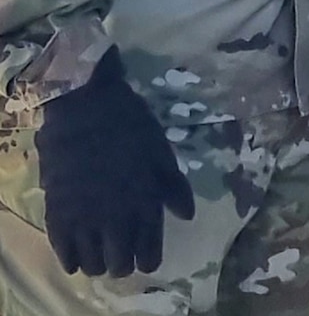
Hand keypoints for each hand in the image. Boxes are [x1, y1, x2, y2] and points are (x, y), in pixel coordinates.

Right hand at [35, 47, 194, 277]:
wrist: (85, 106)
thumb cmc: (130, 124)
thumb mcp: (161, 152)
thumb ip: (174, 188)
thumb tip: (187, 215)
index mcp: (145, 205)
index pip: (149, 256)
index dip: (149, 257)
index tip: (147, 251)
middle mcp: (115, 221)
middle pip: (120, 267)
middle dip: (124, 262)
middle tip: (123, 249)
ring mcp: (84, 221)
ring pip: (92, 266)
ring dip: (98, 262)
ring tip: (100, 249)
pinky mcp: (57, 216)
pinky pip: (63, 255)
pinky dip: (71, 259)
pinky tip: (77, 251)